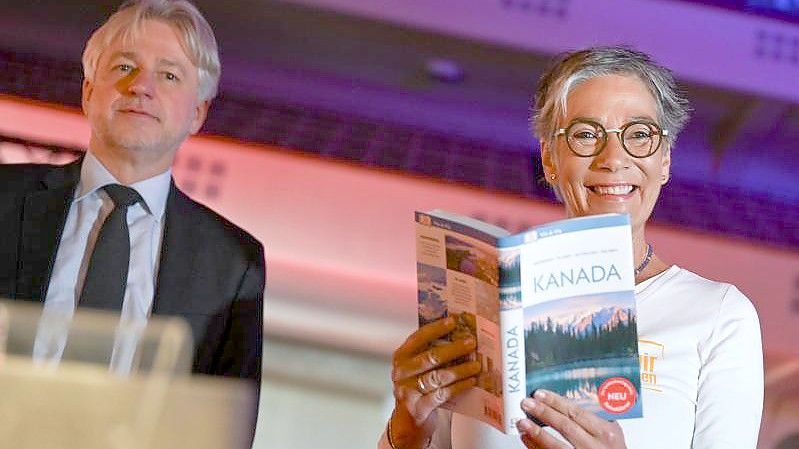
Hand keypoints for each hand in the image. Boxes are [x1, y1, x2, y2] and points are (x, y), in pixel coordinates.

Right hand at [388, 316, 480, 448]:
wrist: (409, 421)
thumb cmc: (418, 388)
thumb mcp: (417, 368)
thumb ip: (430, 353)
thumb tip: (458, 334)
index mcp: (401, 357)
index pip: (417, 338)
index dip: (435, 329)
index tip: (453, 321)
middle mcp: (401, 373)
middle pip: (430, 357)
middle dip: (454, 348)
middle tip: (471, 342)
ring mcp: (408, 391)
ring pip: (438, 377)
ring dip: (460, 370)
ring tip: (476, 364)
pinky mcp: (418, 408)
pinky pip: (442, 395)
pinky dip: (458, 387)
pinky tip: (470, 381)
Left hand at [516, 390, 626, 448]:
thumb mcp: (610, 433)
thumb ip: (594, 418)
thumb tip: (567, 402)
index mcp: (605, 432)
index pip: (576, 412)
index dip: (556, 402)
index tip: (540, 394)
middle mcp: (594, 446)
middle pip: (565, 426)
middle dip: (543, 412)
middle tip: (527, 403)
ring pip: (556, 445)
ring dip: (537, 432)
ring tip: (522, 422)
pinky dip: (536, 446)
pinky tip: (527, 438)